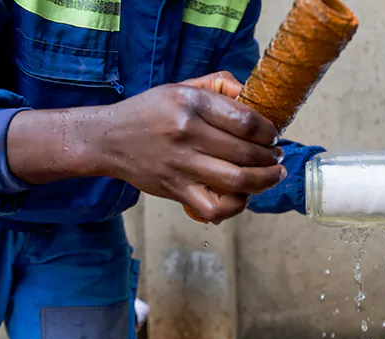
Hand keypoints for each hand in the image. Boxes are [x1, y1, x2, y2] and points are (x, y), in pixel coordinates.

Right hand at [8, 71, 285, 222]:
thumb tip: (250, 94)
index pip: (246, 120)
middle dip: (271, 158)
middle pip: (246, 152)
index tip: (273, 135)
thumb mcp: (180, 86)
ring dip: (264, 181)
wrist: (108, 139)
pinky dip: (235, 206)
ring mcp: (181, 165)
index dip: (268, 131)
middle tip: (277, 157)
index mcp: (191, 103)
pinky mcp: (175, 189)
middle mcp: (187, 133)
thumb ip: (217, 86)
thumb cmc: (149, 112)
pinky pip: (214, 207)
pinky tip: (244, 197)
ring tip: (273, 175)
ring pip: (236, 181)